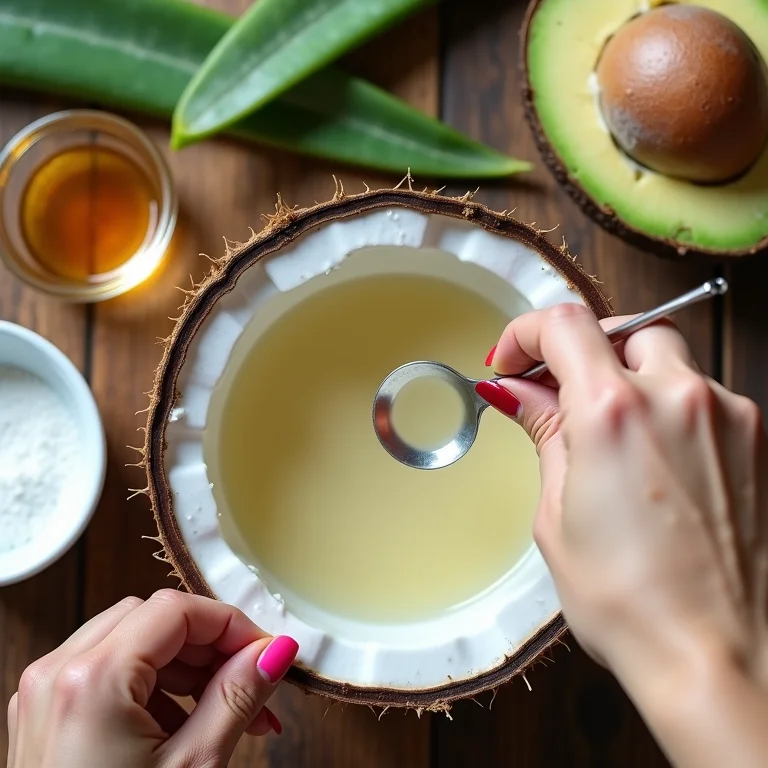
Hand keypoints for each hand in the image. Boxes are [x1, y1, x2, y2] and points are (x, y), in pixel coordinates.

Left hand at [6, 590, 297, 767]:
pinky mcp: (46, 714)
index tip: (266, 651)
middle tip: (251, 679)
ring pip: (132, 639)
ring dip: (186, 666)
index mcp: (92, 680)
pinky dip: (153, 684)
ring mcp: (45, 694)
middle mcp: (58, 674)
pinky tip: (182, 724)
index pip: (177, 610)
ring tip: (225, 710)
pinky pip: (109, 669)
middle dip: (210, 646)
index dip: (231, 625)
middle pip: (153, 619)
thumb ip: (237, 696)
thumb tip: (275, 652)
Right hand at [486, 304, 767, 766]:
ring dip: (630, 380)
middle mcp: (677, 398)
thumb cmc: (631, 602)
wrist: (717, 656)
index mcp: (613, 413)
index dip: (524, 333)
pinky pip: (704, 398)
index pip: (562, 324)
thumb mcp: (558, 514)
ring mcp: (727, 416)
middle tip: (558, 393)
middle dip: (583, 353)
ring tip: (609, 436)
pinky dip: (670, 411)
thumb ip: (544, 434)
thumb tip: (518, 393)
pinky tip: (655, 463)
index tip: (513, 361)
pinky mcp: (758, 440)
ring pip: (669, 360)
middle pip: (622, 331)